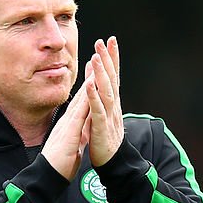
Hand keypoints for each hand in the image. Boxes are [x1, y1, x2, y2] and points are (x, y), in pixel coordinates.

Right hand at [41, 69, 92, 179]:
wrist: (48, 176)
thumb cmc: (59, 164)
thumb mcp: (71, 145)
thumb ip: (76, 136)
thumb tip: (80, 131)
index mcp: (69, 124)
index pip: (80, 103)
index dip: (88, 87)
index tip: (95, 73)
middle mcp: (68, 120)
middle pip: (81, 95)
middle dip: (90, 77)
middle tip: (97, 58)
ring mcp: (68, 123)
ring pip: (81, 98)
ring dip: (89, 81)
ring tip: (97, 64)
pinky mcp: (69, 131)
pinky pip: (80, 112)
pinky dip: (86, 98)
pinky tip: (91, 87)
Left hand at [85, 37, 122, 166]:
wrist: (112, 161)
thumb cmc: (104, 137)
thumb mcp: (103, 113)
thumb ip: (100, 97)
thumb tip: (95, 79)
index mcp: (112, 102)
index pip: (113, 75)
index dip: (112, 58)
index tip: (111, 40)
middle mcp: (113, 106)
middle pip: (111, 79)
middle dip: (107, 59)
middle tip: (103, 41)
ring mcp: (108, 116)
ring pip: (106, 91)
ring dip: (101, 73)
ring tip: (96, 57)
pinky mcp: (101, 127)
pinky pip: (97, 110)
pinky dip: (93, 96)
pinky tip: (89, 84)